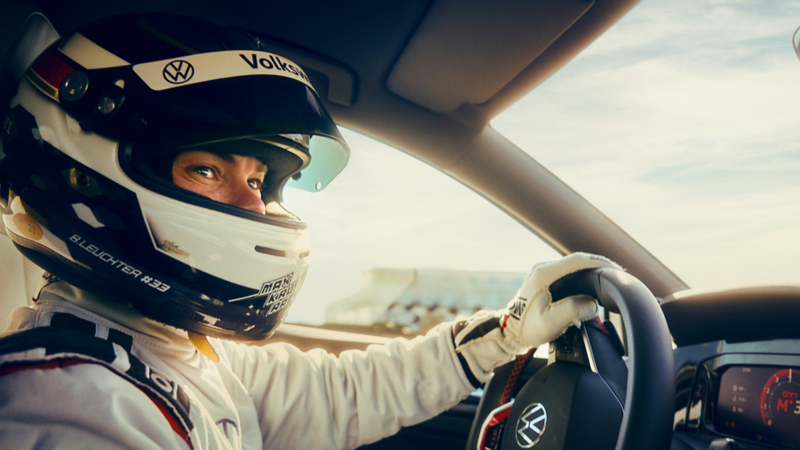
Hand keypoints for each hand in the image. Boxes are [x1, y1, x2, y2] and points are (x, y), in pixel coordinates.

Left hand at [451, 253, 622, 384]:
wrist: (510, 332)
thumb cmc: (528, 328)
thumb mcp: (551, 322)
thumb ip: (573, 310)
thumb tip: (593, 303)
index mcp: (544, 273)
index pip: (578, 260)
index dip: (601, 263)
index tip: (617, 270)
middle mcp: (543, 268)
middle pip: (578, 261)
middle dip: (600, 266)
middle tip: (619, 276)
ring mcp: (543, 272)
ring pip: (574, 266)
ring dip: (592, 271)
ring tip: (610, 280)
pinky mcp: (545, 279)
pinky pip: (569, 273)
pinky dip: (584, 277)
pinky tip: (594, 285)